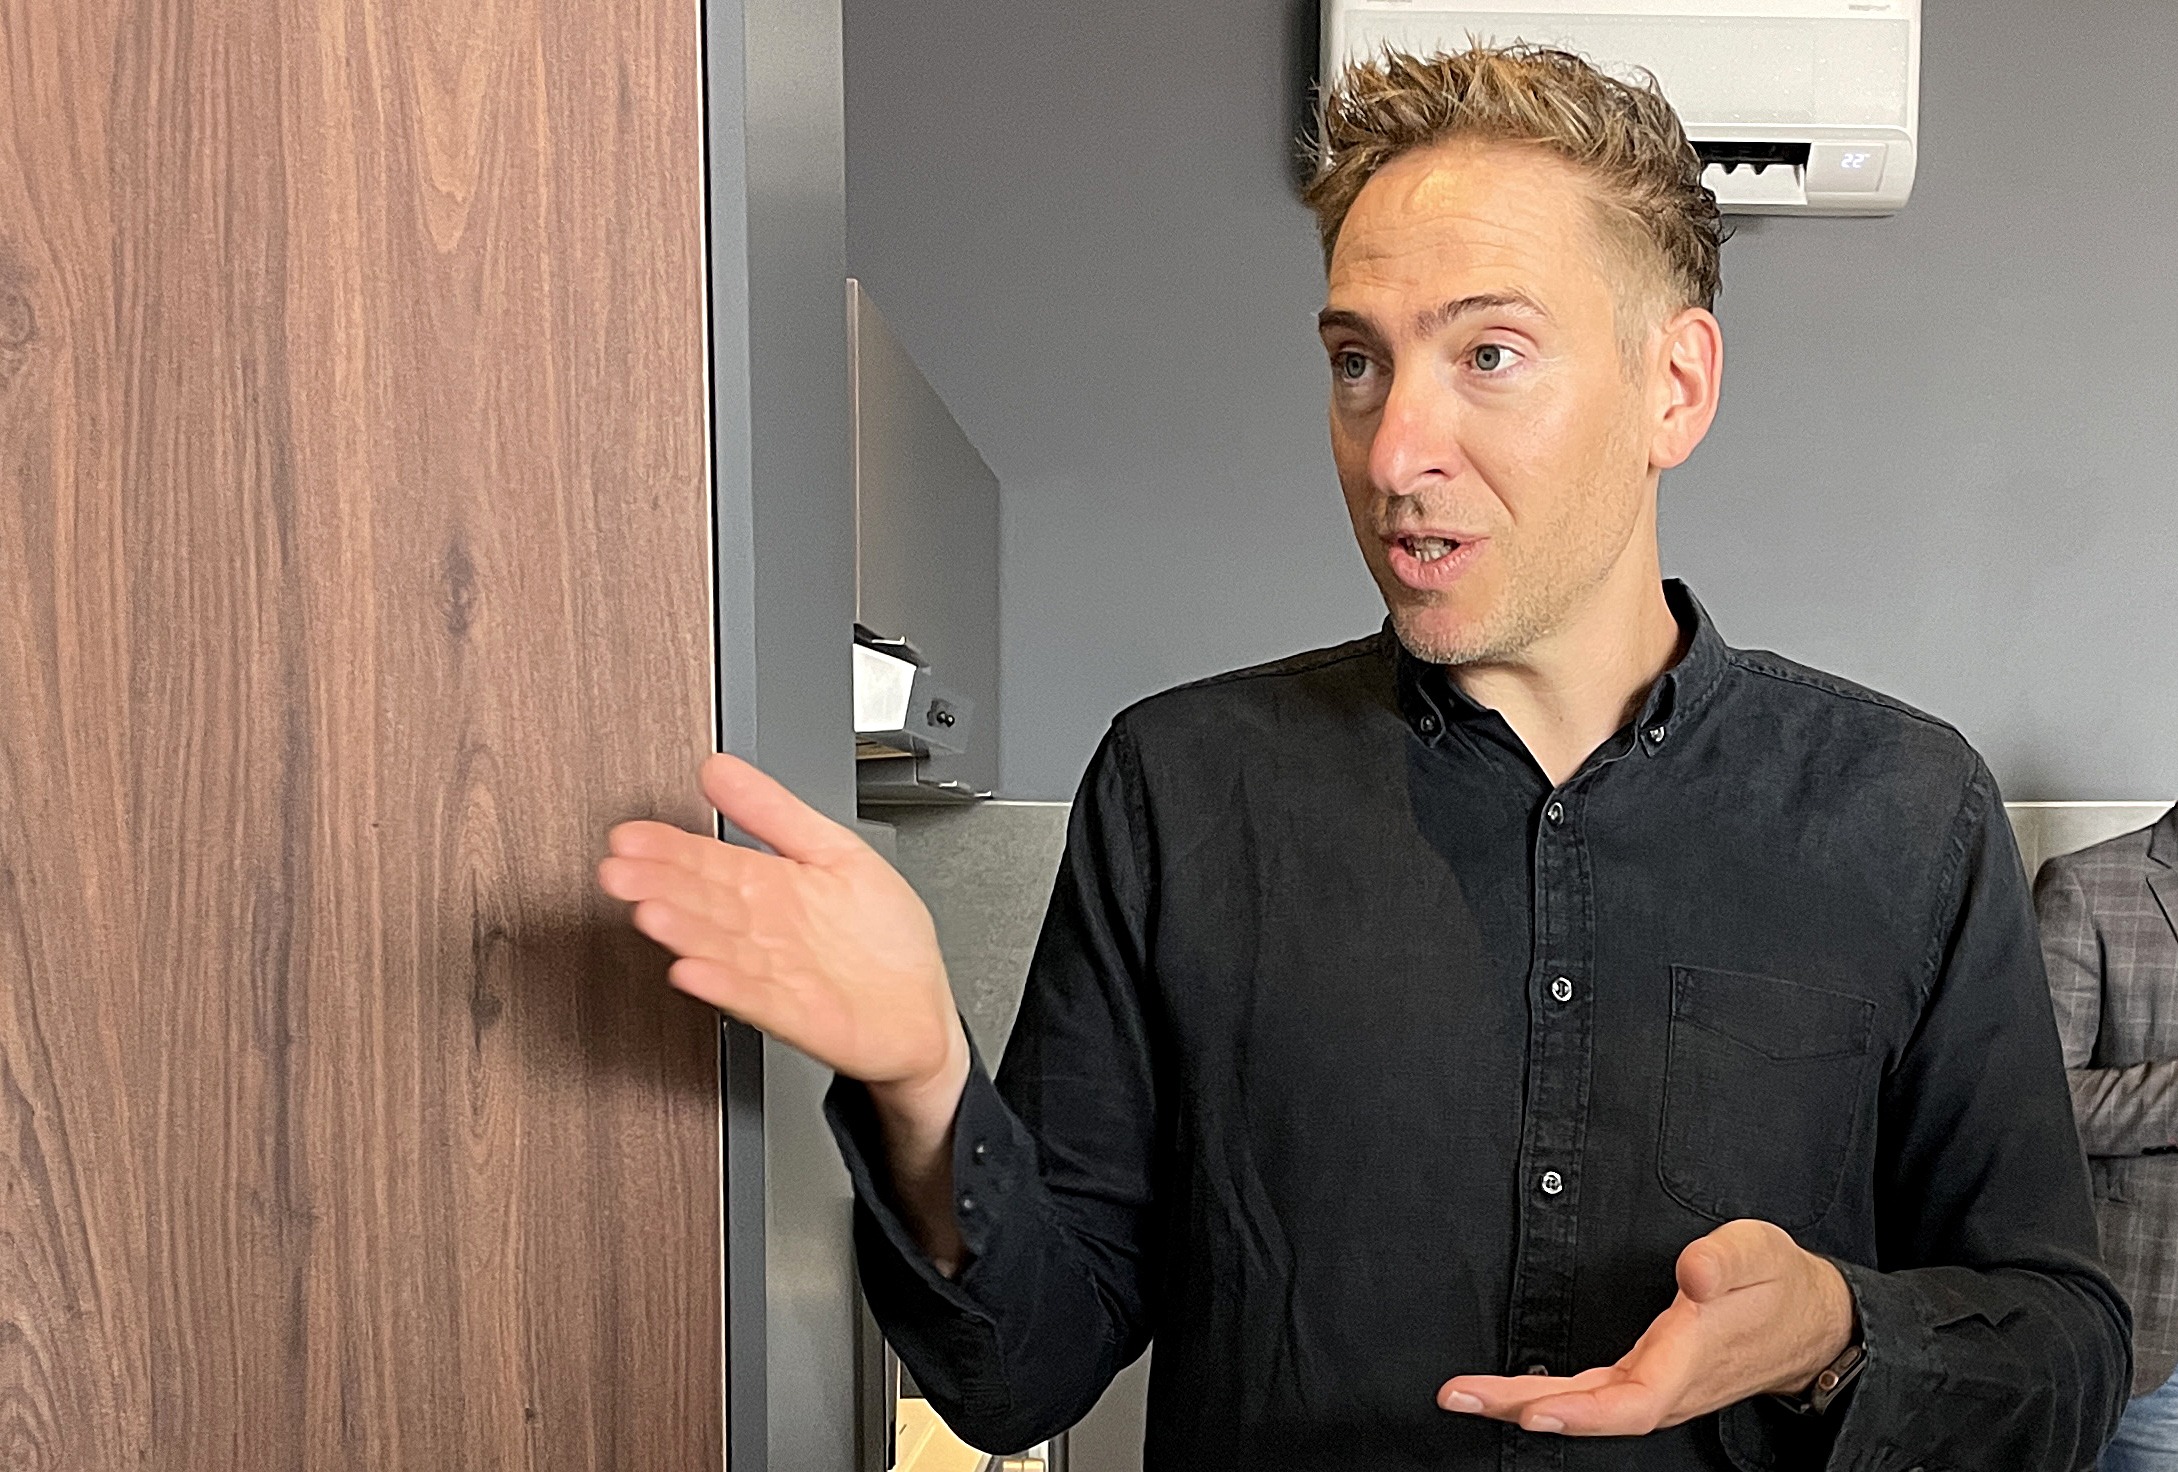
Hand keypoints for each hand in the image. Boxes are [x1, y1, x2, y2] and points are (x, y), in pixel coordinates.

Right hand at [597, 754, 966, 1102]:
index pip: (709, 860)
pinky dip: (725, 986)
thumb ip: (775, 812)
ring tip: (650, 912)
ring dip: (685, 932)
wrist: (922, 1010)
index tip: (628, 835)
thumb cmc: (882, 939)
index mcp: (771, 888)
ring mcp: (778, 975)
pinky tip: (694, 971)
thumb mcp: (835, 851)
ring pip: (722, 948)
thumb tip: (720, 768)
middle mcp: (765, 932)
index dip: (669, 847)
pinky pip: (757, 998)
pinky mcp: (799, 1015)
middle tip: (618, 870)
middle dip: (661, 885)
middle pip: (705, 903)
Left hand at [1438, 1219, 1854, 1436]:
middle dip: (1519, 1406)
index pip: (1633, 1401)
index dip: (1582, 1413)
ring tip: (1463, 1394)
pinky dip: (1548, 1398)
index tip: (1532, 1410)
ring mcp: (1658, 1388)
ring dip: (1521, 1403)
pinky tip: (1512, 1394)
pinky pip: (1592, 1397)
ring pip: (1584, 1408)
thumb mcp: (1762, 1251)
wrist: (1811, 1322)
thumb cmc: (1780, 1282)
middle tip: (1456, 1395)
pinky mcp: (1649, 1379)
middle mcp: (1669, 1385)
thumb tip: (1693, 1272)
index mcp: (1692, 1358)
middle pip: (1590, 1413)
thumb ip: (1728, 1260)